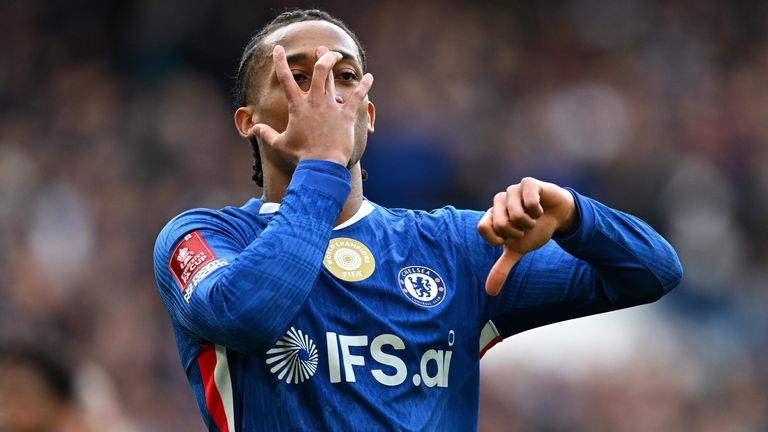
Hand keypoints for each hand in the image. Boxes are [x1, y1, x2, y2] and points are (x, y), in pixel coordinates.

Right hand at [249, 45, 373, 166]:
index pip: (286, 79)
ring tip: (336, 55)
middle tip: (322, 49)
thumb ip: (266, 134)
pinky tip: (370, 77)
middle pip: (318, 71)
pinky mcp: (346, 116)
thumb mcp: (280, 144)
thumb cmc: (301, 155)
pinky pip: (356, 97)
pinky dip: (364, 86)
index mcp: (297, 106)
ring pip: (332, 79)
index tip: (278, 49)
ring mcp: (331, 107)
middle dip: (321, 56)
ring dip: (334, 64)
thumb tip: (254, 129)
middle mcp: (314, 102)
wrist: (321, 165)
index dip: (280, 62)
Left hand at [477, 177, 577, 295]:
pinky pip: (529, 201)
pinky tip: (541, 208)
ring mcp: (512, 190)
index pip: (483, 228)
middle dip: (518, 233)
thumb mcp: (518, 251)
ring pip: (515, 214)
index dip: (500, 239)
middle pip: (500, 224)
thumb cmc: (535, 232)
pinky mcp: (528, 183)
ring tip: (534, 218)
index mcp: (492, 215)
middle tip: (526, 228)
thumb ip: (502, 268)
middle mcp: (499, 201)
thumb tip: (490, 292)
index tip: (512, 239)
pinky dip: (538, 211)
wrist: (558, 217)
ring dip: (530, 222)